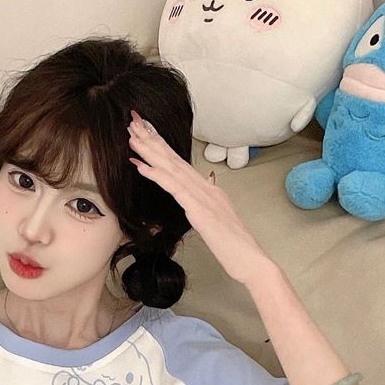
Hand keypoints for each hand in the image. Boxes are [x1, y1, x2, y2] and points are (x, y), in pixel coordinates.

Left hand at [126, 113, 274, 287]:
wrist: (251, 260)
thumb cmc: (236, 247)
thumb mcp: (219, 220)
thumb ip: (211, 203)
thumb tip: (207, 187)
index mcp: (210, 190)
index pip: (181, 164)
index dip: (163, 147)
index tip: (146, 134)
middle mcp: (207, 188)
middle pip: (175, 160)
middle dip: (153, 140)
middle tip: (134, 123)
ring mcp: (204, 197)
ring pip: (172, 169)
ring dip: (150, 152)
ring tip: (132, 138)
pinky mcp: (200, 210)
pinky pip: (174, 188)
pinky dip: (156, 175)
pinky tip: (141, 166)